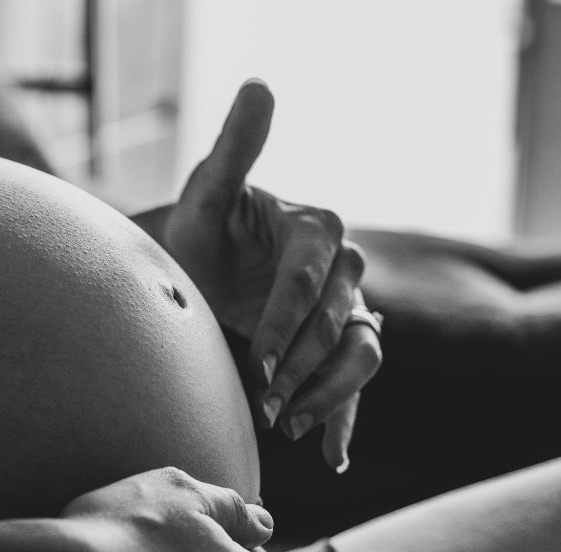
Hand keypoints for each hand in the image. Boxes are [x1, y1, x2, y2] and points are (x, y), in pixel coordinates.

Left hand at [161, 79, 381, 471]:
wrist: (200, 269)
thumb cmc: (199, 230)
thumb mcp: (206, 193)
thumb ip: (234, 148)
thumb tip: (259, 85)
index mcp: (316, 229)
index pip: (307, 282)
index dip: (282, 323)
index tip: (253, 364)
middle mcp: (344, 268)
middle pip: (336, 325)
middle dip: (299, 368)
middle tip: (263, 405)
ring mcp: (348, 309)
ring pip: (360, 356)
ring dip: (328, 396)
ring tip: (288, 428)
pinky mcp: (339, 344)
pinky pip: (356, 385)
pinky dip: (346, 421)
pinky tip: (331, 456)